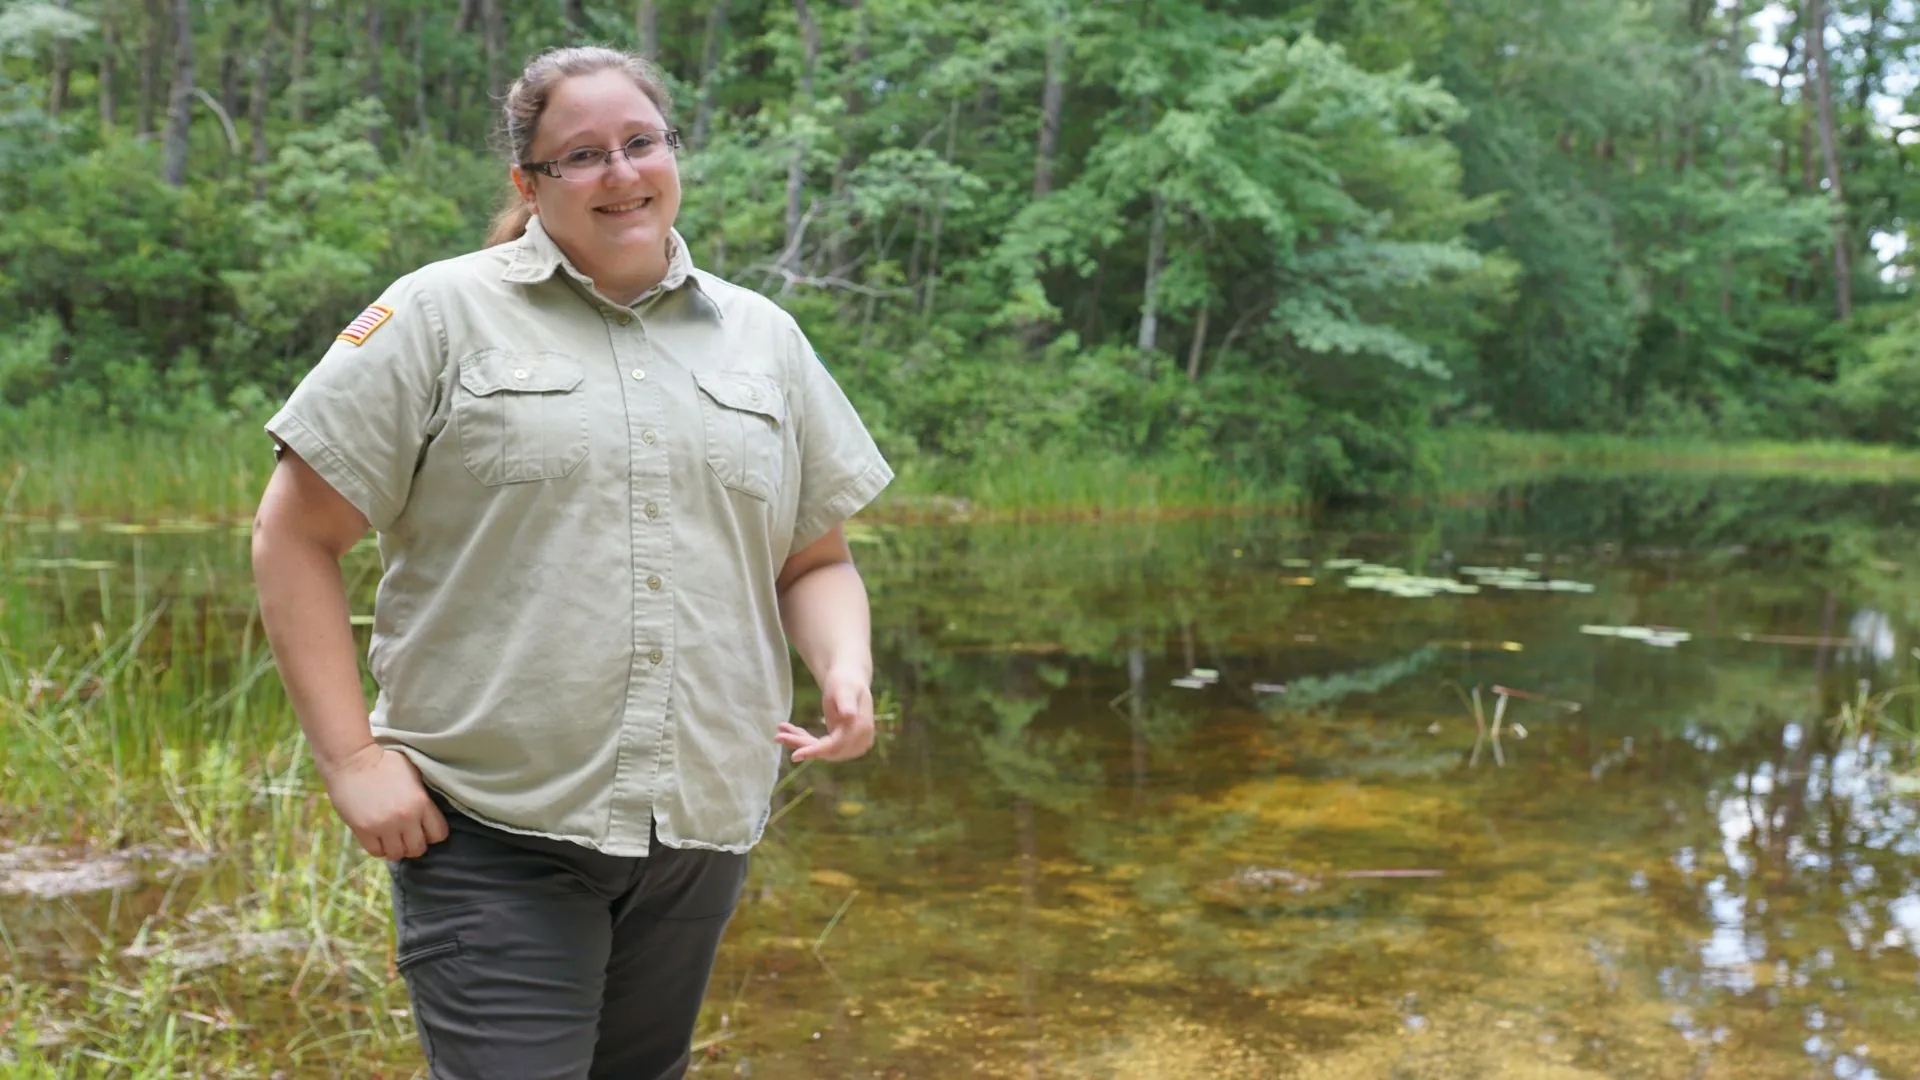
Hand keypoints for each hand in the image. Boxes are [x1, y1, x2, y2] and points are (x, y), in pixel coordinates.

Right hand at [320, 744, 448, 858]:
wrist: (352, 760)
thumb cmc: (384, 762)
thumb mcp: (413, 773)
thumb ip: (423, 795)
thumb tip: (431, 812)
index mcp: (421, 802)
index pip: (439, 834)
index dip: (433, 834)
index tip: (425, 830)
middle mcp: (406, 817)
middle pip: (418, 849)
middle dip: (414, 844)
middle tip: (407, 836)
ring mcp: (384, 825)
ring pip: (397, 854)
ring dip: (396, 848)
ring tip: (392, 838)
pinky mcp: (364, 830)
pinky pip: (376, 852)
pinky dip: (379, 848)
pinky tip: (378, 838)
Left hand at [776, 668, 874, 762]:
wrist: (849, 682)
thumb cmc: (845, 681)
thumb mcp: (844, 688)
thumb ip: (847, 702)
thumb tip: (850, 716)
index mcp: (861, 728)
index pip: (836, 746)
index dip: (815, 751)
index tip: (795, 756)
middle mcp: (859, 741)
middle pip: (826, 751)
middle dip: (801, 744)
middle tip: (777, 736)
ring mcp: (851, 745)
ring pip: (820, 750)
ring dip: (799, 741)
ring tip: (779, 732)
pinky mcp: (840, 744)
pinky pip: (819, 745)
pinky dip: (803, 738)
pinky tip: (787, 730)